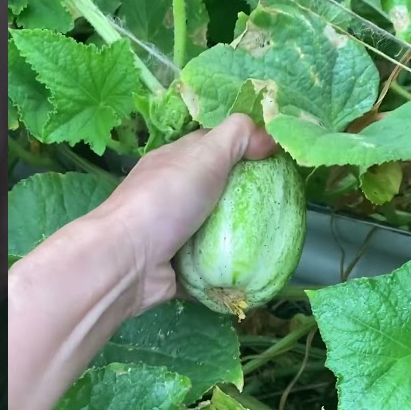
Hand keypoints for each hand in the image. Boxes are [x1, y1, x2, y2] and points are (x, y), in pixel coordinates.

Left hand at [91, 113, 276, 315]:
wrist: (128, 262)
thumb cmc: (165, 200)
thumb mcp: (205, 155)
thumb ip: (237, 136)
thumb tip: (271, 137)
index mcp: (174, 162)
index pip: (212, 146)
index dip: (243, 147)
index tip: (275, 158)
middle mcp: (172, 196)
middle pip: (218, 190)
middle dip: (246, 197)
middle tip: (282, 202)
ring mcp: (174, 234)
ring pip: (215, 231)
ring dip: (239, 238)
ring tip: (276, 238)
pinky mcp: (178, 269)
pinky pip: (209, 270)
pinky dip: (227, 273)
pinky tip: (255, 273)